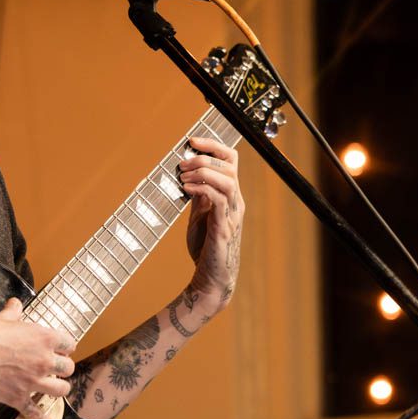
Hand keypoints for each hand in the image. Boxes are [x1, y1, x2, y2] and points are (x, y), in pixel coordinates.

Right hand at [0, 298, 74, 418]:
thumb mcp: (0, 318)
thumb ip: (12, 314)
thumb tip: (15, 305)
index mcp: (43, 338)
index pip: (69, 344)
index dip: (65, 346)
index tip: (62, 348)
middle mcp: (43, 361)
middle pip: (68, 368)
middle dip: (63, 368)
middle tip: (56, 368)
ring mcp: (32, 382)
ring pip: (60, 390)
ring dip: (59, 389)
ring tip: (54, 388)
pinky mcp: (17, 398)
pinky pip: (34, 412)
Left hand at [180, 136, 243, 309]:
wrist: (209, 278)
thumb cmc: (205, 247)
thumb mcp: (199, 214)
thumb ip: (198, 195)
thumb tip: (187, 172)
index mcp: (230, 196)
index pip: (231, 159)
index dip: (213, 145)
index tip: (191, 140)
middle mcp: (235, 203)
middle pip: (230, 165)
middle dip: (204, 158)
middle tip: (182, 163)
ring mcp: (231, 216)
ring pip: (228, 180)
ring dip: (203, 172)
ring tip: (183, 176)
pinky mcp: (224, 229)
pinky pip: (219, 201)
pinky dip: (202, 190)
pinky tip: (186, 190)